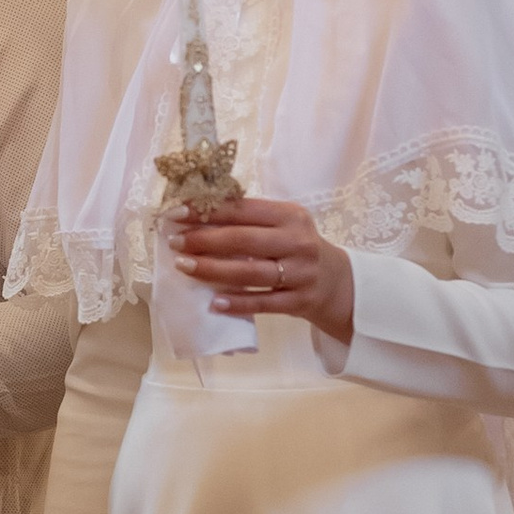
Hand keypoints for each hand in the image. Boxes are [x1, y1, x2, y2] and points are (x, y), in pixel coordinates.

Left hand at [165, 194, 353, 341]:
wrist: (338, 283)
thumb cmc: (298, 248)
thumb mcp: (284, 226)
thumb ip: (251, 220)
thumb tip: (197, 215)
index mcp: (290, 216)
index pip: (243, 210)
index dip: (208, 211)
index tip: (177, 213)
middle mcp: (297, 242)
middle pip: (244, 240)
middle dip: (204, 240)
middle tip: (175, 242)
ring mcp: (300, 273)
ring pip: (250, 273)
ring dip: (212, 270)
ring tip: (184, 266)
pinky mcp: (300, 301)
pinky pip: (263, 303)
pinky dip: (238, 303)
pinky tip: (214, 303)